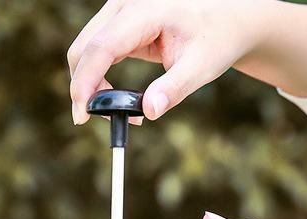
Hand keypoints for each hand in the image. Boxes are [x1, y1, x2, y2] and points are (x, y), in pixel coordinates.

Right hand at [68, 0, 273, 123]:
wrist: (225, 19)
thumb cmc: (215, 39)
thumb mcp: (201, 67)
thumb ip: (174, 89)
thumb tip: (150, 111)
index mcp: (144, 11)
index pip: (100, 48)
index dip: (85, 84)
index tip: (81, 116)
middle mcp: (123, 5)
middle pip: (83, 49)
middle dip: (85, 89)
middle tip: (108, 120)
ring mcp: (117, 12)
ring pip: (84, 51)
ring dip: (91, 85)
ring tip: (122, 110)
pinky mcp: (118, 24)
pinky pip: (95, 52)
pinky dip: (98, 78)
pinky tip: (119, 97)